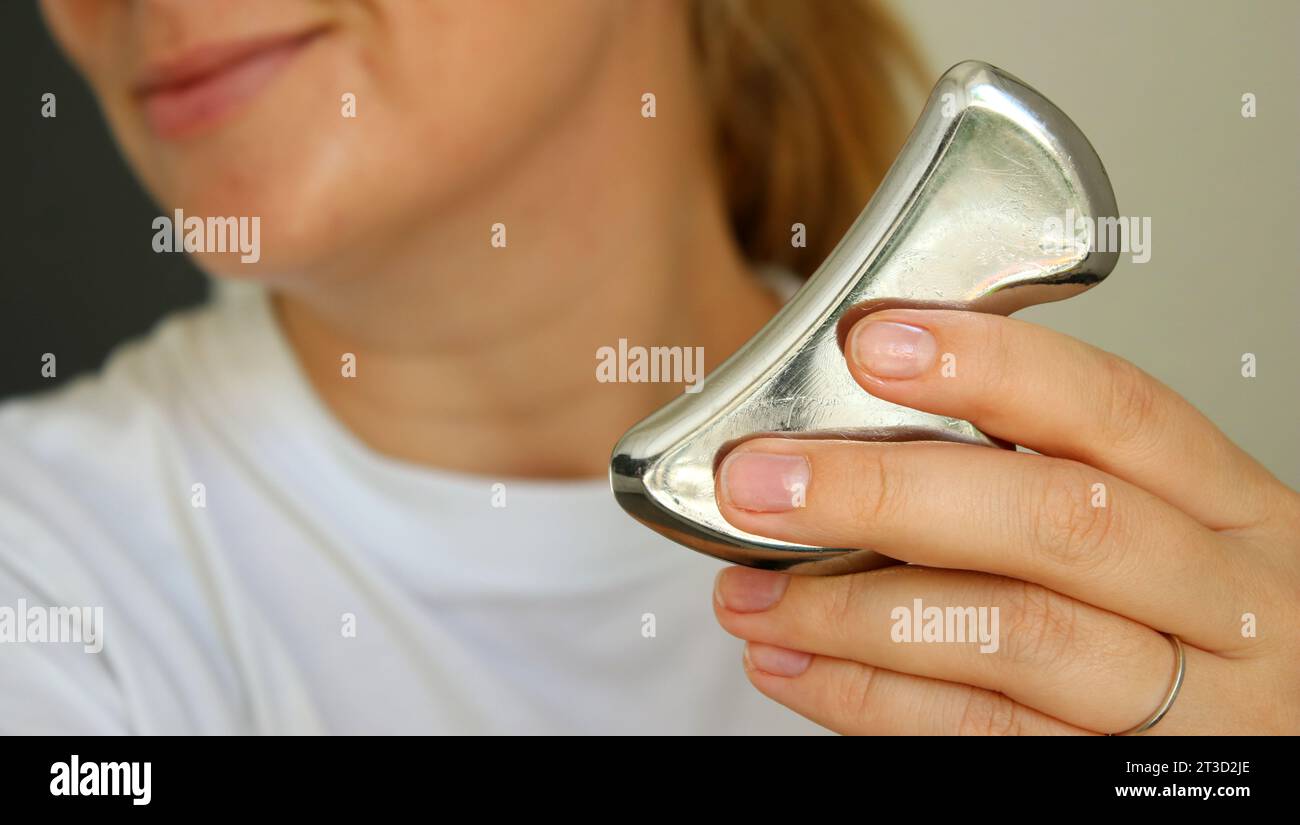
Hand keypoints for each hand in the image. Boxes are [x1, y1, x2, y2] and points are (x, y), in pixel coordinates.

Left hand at [712, 309, 1299, 734]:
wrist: (1294, 738)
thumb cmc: (1194, 622)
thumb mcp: (1169, 532)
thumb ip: (1050, 479)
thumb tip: (858, 432)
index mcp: (1230, 507)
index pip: (1115, 409)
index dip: (992, 367)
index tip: (873, 343)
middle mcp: (1225, 599)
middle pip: (1056, 522)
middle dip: (887, 492)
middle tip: (763, 480)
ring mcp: (1187, 705)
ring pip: (1014, 635)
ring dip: (853, 611)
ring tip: (751, 592)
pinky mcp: (1115, 778)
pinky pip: (983, 734)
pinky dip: (867, 698)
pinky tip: (793, 662)